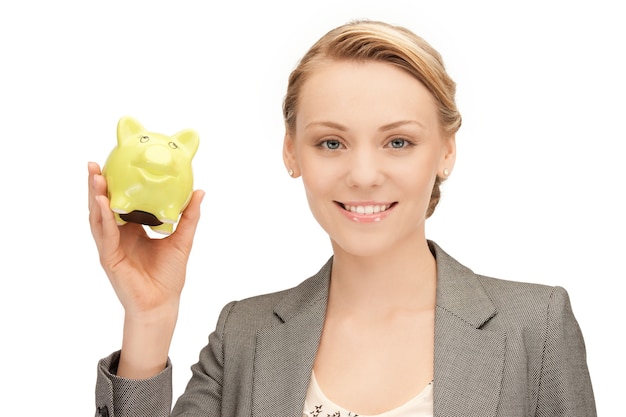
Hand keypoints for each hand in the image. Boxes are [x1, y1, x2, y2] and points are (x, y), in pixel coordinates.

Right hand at [88, 161, 204, 376]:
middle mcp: (119, 236)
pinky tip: (102, 202)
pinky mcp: (109, 257)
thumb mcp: (182, 239)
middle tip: (95, 164)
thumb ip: (188, 216)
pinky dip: (103, 217)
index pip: (121, 203)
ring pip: (98, 217)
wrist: (162, 303)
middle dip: (98, 186)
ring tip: (94, 176)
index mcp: (133, 230)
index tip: (116, 163)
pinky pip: (105, 234)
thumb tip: (199, 191)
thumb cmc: (169, 276)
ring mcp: (111, 247)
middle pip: (104, 206)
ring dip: (95, 197)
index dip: (117, 185)